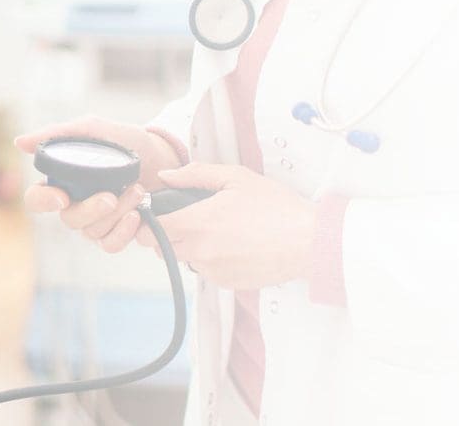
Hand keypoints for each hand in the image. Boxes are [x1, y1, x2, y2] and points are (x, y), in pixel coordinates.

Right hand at [15, 116, 183, 251]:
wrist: (165, 156)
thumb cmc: (126, 141)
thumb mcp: (94, 129)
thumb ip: (58, 134)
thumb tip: (19, 143)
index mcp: (62, 180)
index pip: (36, 199)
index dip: (43, 202)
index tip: (62, 197)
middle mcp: (75, 204)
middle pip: (68, 220)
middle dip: (90, 210)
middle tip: (111, 196)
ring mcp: (96, 220)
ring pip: (91, 232)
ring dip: (116, 214)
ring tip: (136, 191)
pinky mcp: (117, 232)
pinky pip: (109, 245)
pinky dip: (123, 232)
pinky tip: (136, 215)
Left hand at [146, 163, 317, 289]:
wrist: (309, 243)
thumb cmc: (277, 207)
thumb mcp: (236, 178)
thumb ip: (195, 175)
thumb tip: (167, 176)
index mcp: (198, 223)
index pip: (150, 230)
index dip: (148, 221)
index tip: (156, 212)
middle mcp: (200, 252)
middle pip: (160, 249)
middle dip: (163, 235)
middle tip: (182, 219)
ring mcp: (212, 271)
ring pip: (183, 260)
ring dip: (188, 247)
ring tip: (215, 230)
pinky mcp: (226, 283)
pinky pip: (205, 271)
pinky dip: (210, 260)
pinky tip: (232, 245)